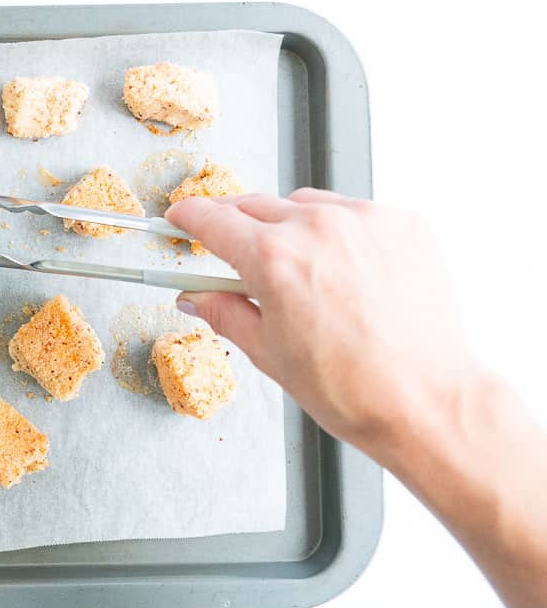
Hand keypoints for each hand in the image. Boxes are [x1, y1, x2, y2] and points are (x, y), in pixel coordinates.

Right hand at [165, 188, 484, 458]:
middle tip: (235, 253)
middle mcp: (318, 227)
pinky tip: (345, 271)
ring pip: (305, 205)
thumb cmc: (353, 389)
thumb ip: (225, 313)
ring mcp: (365, 220)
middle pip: (254, 205)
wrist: (428, 402)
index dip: (188, 218)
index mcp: (274, 259)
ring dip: (290, 226)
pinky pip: (355, 213)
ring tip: (301, 270)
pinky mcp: (404, 224)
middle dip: (236, 225)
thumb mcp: (269, 355)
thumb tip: (195, 297)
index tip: (180, 218)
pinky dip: (340, 233)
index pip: (212, 220)